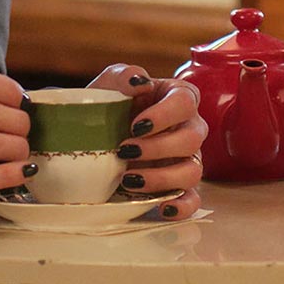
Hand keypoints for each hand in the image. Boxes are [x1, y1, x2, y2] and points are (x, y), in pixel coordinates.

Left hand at [89, 64, 207, 217]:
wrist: (90, 141)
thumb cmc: (106, 108)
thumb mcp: (108, 85)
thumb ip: (123, 76)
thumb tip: (140, 81)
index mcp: (175, 98)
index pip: (186, 100)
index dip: (164, 114)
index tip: (136, 125)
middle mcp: (188, 128)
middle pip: (193, 138)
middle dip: (159, 147)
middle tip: (125, 150)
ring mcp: (186, 160)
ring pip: (193, 171)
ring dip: (162, 177)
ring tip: (129, 179)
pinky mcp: (178, 187)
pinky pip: (193, 200)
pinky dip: (182, 206)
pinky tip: (162, 208)